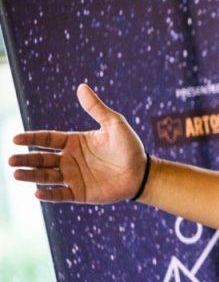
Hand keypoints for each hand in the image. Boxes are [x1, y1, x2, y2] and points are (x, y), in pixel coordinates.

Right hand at [8, 83, 146, 203]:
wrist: (142, 172)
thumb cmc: (129, 147)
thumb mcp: (114, 124)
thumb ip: (96, 108)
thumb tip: (82, 86)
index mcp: (74, 142)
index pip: (47, 138)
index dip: (31, 138)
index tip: (16, 138)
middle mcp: (69, 159)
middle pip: (42, 158)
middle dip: (26, 159)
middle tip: (11, 159)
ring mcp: (73, 177)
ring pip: (47, 176)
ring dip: (31, 175)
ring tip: (16, 174)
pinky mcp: (80, 193)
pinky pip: (60, 194)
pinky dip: (49, 194)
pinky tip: (37, 192)